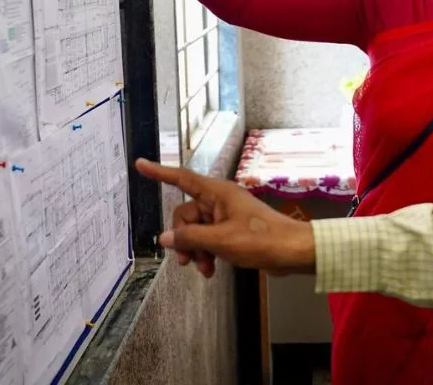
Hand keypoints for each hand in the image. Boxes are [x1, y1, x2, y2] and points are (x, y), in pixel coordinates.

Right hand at [135, 158, 316, 277]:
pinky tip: (211, 269)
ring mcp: (226, 215)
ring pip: (196, 230)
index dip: (159, 172)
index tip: (140, 164)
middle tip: (188, 261)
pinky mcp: (232, 230)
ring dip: (196, 250)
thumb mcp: (221, 241)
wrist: (292, 251)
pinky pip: (209, 238)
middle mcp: (219, 200)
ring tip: (204, 269)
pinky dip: (207, 252)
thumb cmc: (261, 240)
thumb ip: (190, 238)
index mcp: (217, 193)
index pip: (181, 178)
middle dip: (184, 239)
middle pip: (186, 214)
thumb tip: (165, 238)